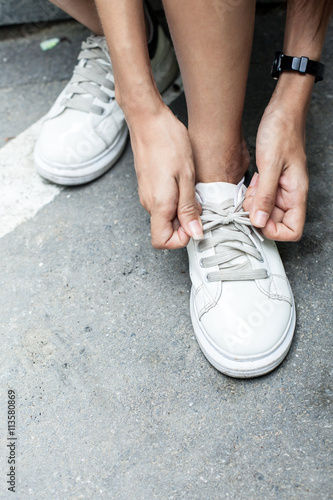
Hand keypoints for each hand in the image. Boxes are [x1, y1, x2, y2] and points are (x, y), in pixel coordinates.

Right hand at [127, 103, 202, 248]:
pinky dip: (176, 200)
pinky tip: (184, 183)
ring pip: (165, 216)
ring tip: (192, 190)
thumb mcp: (186, 177)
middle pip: (165, 230)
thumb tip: (194, 233)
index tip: (194, 225)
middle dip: (184, 224)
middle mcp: (149, 203)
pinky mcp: (148, 186)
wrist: (148, 120)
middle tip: (199, 204)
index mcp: (158, 204)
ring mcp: (146, 195)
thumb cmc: (168, 142)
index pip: (162, 242)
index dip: (180, 240)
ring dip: (182, 210)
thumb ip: (188, 208)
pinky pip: (163, 203)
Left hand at [243, 105, 308, 240]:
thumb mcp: (270, 165)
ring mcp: (282, 189)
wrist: (282, 111)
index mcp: (297, 193)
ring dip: (254, 203)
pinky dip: (253, 193)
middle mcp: (291, 195)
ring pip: (266, 210)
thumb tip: (259, 221)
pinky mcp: (272, 182)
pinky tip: (253, 181)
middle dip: (259, 214)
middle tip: (251, 198)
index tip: (259, 220)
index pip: (293, 230)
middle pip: (276, 222)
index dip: (275, 232)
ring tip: (253, 186)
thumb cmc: (282, 132)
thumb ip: (265, 196)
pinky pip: (261, 197)